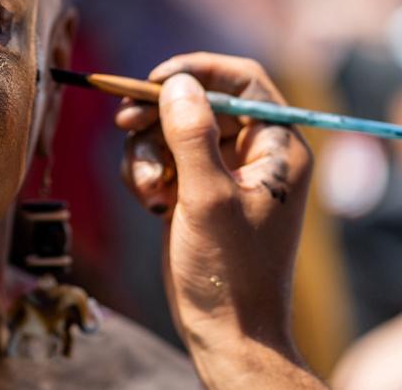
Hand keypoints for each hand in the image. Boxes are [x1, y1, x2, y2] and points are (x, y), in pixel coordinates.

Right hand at [116, 53, 322, 387]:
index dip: (199, 71)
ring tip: (148, 190)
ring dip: (148, 155)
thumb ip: (192, 136)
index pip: (243, 81)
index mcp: (277, 147)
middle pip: (199, 103)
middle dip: (159, 117)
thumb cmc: (229, 270)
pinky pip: (163, 160)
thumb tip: (176, 83)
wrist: (225, 330)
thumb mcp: (208, 198)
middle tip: (125, 124)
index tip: (155, 80)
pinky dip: (147, 175)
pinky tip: (150, 204)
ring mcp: (222, 173)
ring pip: (172, 132)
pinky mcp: (196, 191)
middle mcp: (252, 153)